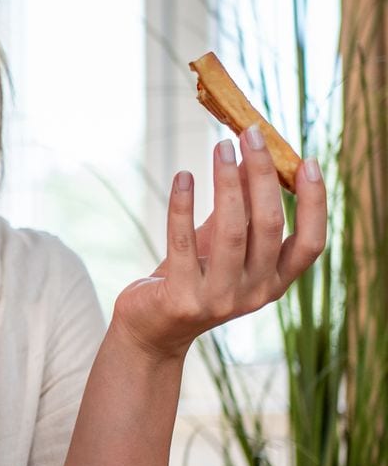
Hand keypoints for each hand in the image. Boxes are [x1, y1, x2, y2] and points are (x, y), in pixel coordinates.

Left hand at [113, 127, 327, 359]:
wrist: (151, 329)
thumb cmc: (190, 279)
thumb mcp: (220, 245)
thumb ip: (240, 210)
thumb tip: (252, 158)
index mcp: (275, 283)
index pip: (311, 243)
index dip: (314, 203)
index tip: (308, 161)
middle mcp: (254, 294)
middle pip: (269, 226)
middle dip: (262, 175)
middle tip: (250, 135)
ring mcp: (220, 299)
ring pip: (231, 231)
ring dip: (226, 182)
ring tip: (220, 147)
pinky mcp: (183, 299)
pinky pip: (184, 242)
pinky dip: (183, 206)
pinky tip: (183, 177)